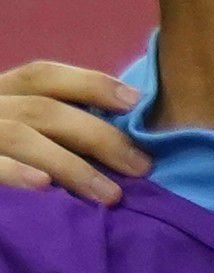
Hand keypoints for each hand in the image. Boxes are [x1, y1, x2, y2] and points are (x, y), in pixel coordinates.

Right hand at [0, 62, 144, 203]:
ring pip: (21, 136)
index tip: (135, 101)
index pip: (42, 76)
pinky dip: (15, 173)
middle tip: (140, 166)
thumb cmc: (4, 156)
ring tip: (111, 195)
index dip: (89, 83)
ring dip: (71, 165)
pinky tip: (44, 187)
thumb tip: (121, 141)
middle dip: (97, 135)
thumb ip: (52, 127)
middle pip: (42, 110)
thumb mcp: (20, 130)